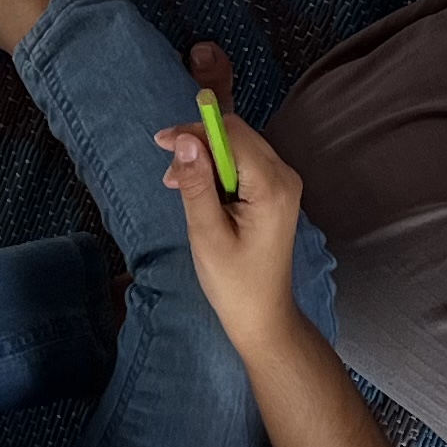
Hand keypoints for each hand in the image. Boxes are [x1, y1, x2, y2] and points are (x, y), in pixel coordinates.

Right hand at [155, 49, 309, 350]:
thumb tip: (184, 140)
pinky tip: (201, 194)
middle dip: (199, 144)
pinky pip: (245, 164)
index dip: (196, 130)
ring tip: (180, 187)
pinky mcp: (276, 192)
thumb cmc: (233, 282)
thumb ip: (197, 185)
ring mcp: (284, 183)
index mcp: (271, 187)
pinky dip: (219, 170)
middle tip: (170, 176)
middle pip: (238, 135)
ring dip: (207, 159)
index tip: (161, 143)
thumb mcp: (206, 234)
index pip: (232, 135)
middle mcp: (284, 176)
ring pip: (239, 147)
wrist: (263, 315)